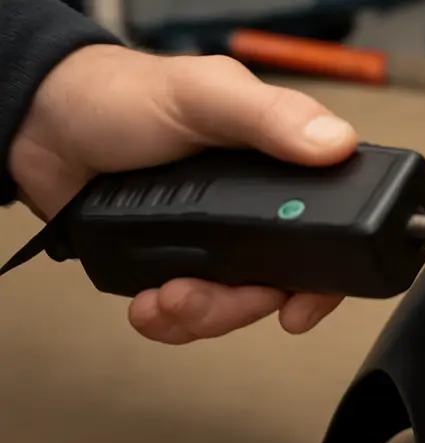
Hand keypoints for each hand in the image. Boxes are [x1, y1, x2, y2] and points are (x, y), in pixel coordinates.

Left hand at [9, 44, 357, 343]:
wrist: (45, 130)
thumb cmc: (123, 97)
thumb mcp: (205, 95)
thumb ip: (270, 117)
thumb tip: (336, 144)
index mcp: (285, 167)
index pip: (333, 232)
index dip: (325, 280)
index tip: (299, 309)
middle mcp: (261, 210)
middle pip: (283, 287)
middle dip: (239, 307)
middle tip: (196, 294)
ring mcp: (221, 242)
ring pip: (236, 308)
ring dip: (201, 316)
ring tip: (163, 298)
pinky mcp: (181, 264)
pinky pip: (193, 316)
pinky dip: (170, 322)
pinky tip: (148, 304)